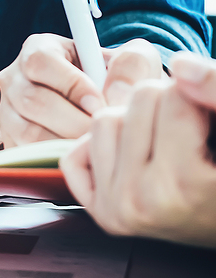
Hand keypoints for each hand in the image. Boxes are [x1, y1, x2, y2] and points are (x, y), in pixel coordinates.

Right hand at [0, 34, 162, 146]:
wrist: (106, 110)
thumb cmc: (118, 82)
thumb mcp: (133, 63)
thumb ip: (132, 65)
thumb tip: (115, 93)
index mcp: (38, 50)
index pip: (40, 63)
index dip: (71, 84)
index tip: (99, 104)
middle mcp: (14, 78)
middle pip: (31, 100)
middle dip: (71, 121)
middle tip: (99, 133)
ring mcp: (7, 111)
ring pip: (26, 131)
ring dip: (63, 142)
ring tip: (92, 146)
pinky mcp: (9, 139)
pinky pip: (26, 154)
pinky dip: (54, 159)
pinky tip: (79, 157)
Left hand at [60, 60, 215, 248]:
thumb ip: (215, 90)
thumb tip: (179, 65)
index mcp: (184, 183)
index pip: (175, 96)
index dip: (196, 95)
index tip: (206, 119)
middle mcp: (143, 201)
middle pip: (138, 100)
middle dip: (166, 103)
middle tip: (190, 132)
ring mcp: (116, 209)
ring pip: (104, 119)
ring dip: (133, 121)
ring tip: (166, 143)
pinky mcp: (99, 212)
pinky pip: (76, 151)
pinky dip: (103, 148)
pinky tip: (136, 158)